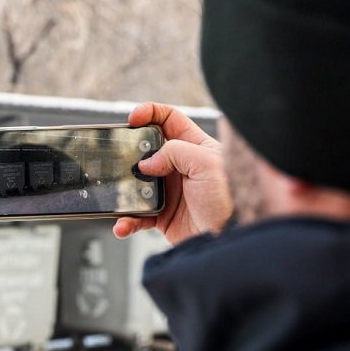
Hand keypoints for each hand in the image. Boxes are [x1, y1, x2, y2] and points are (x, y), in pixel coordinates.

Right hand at [113, 102, 232, 245]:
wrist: (231, 237)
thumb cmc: (229, 199)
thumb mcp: (206, 163)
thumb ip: (174, 152)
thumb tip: (146, 163)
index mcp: (194, 147)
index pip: (169, 119)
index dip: (150, 113)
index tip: (133, 118)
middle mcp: (180, 167)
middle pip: (145, 150)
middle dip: (129, 152)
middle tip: (120, 158)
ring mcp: (169, 191)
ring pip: (136, 184)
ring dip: (123, 191)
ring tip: (118, 196)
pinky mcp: (162, 215)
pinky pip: (137, 215)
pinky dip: (126, 220)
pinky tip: (123, 224)